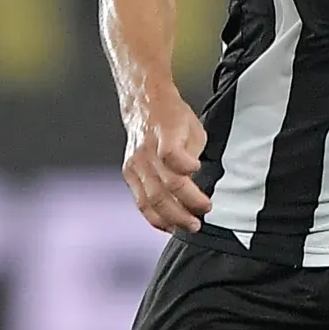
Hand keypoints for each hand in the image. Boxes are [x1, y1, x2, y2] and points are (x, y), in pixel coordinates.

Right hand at [122, 91, 212, 233]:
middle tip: (200, 218)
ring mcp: (135, 164)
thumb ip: (195, 156)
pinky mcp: (129, 173)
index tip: (198, 169)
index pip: (171, 155)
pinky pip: (141, 202)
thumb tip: (197, 181)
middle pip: (164, 187)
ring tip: (188, 226)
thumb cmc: (171, 115)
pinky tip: (169, 224)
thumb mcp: (194, 129)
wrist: (145, 103)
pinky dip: (155, 217)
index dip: (186, 166)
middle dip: (185, 208)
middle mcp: (146, 151)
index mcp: (165, 134)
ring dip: (172, 218)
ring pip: (150, 200)